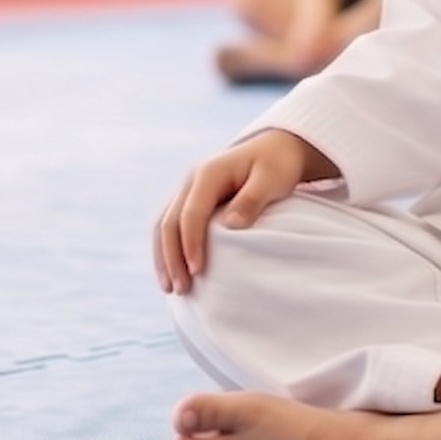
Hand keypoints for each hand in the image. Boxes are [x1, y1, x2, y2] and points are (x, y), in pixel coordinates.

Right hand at [153, 131, 337, 294]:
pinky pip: (171, 228)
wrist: (274, 149)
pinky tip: (173, 274)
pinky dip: (168, 251)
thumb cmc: (277, 165)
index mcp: (208, 173)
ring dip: (164, 258)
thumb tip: (231, 225)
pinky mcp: (190, 202)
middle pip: (169, 222)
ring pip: (163, 227)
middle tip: (180, 289)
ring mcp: (187, 191)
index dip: (191, 243)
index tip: (197, 271)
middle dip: (172, 257)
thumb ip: (253, 199)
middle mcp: (191, 181)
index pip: (191, 213)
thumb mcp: (273, 178)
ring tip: (171, 289)